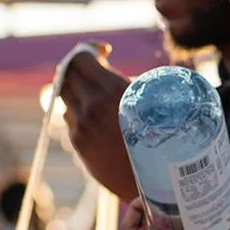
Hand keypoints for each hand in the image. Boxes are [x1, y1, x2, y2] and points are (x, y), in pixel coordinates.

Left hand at [59, 48, 140, 202]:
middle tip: (98, 71)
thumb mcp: (149, 101)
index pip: (80, 58)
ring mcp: (81, 127)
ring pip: (68, 98)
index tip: (104, 52)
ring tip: (103, 101)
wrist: (153, 181)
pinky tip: (103, 122)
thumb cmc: (162, 138)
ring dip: (81, 93)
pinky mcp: (78, 143)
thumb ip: (122, 83)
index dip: (89, 49)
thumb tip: (108, 67)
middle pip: (67, 75)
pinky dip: (82, 114)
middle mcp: (90, 108)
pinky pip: (72, 119)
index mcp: (110, 91)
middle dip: (81, 69)